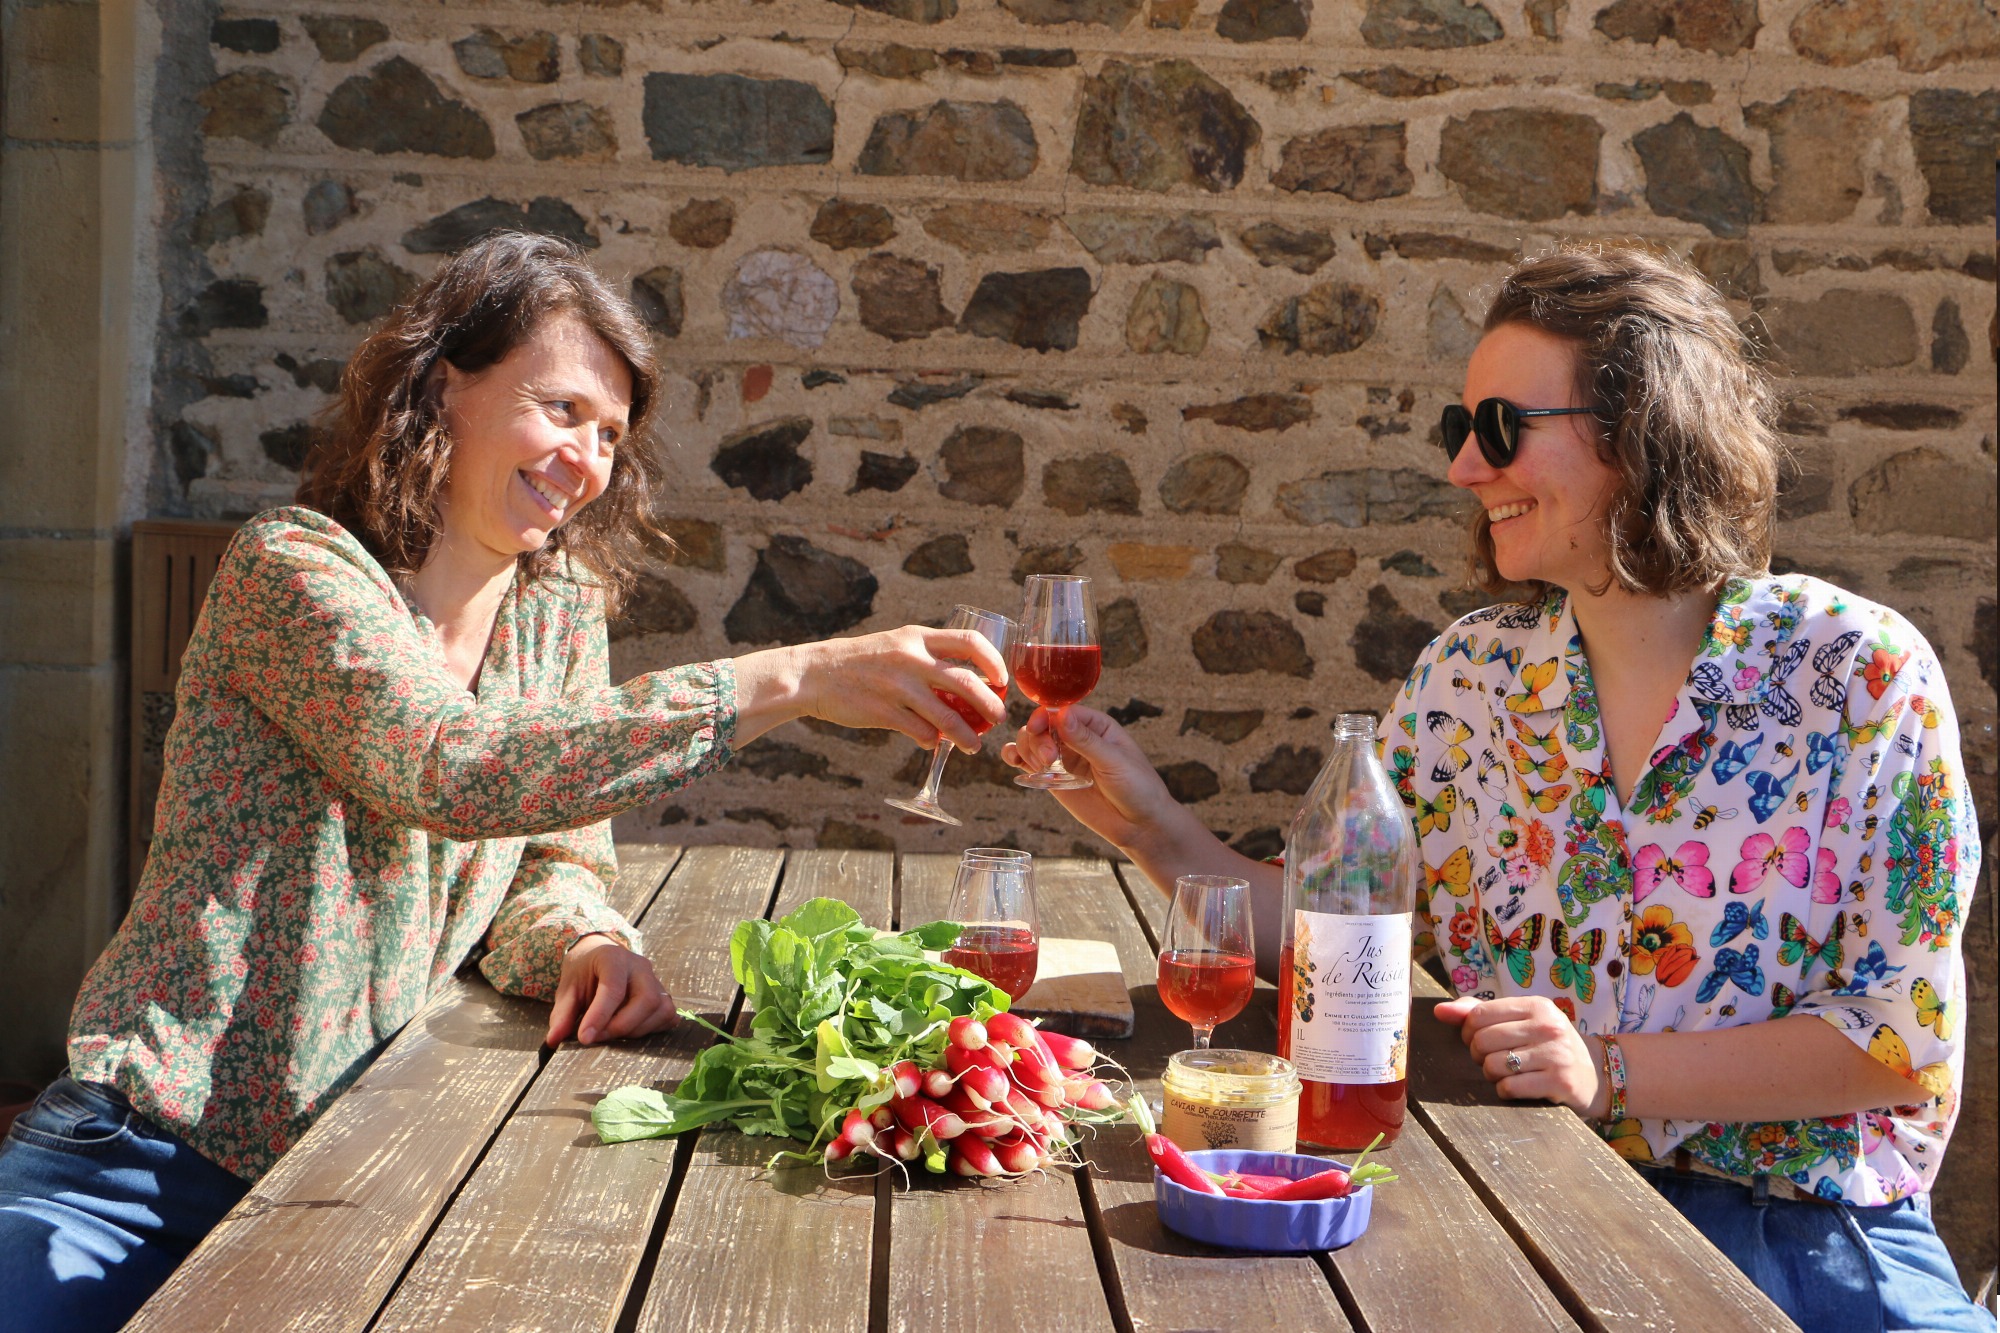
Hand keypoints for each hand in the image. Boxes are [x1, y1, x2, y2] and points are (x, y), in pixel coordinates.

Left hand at [546, 934, 678, 1046]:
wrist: (599, 956)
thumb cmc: (583, 972)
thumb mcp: (567, 989)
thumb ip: (562, 1014)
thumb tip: (554, 1040)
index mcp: (613, 958)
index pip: (613, 988)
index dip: (600, 1016)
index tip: (585, 1038)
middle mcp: (640, 966)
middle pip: (646, 999)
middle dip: (621, 1025)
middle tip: (598, 1037)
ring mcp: (656, 980)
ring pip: (661, 1010)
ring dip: (636, 1030)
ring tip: (611, 1033)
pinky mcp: (664, 995)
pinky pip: (668, 1016)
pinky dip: (651, 1029)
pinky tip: (630, 1030)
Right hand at [735, 625, 1006, 751]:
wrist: (813, 674)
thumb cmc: (861, 661)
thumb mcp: (895, 645)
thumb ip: (927, 656)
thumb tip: (964, 682)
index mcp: (917, 637)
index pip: (969, 642)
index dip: (993, 661)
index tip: (1002, 679)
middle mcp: (910, 659)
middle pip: (967, 683)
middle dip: (990, 705)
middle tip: (998, 718)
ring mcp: (897, 687)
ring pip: (947, 717)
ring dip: (966, 735)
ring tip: (974, 746)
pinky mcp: (883, 712)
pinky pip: (919, 732)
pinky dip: (930, 741)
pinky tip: (932, 744)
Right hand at [999, 706, 1180, 853]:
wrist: (1139, 825)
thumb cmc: (1138, 788)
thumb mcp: (1115, 762)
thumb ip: (1086, 740)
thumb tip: (1062, 715)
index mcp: (1096, 726)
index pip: (1062, 711)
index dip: (1045, 717)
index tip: (1038, 729)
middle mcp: (1076, 738)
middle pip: (1042, 725)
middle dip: (1037, 739)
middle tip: (1047, 761)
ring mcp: (1063, 758)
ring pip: (1031, 741)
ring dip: (1027, 749)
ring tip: (1042, 767)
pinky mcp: (1054, 779)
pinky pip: (1027, 763)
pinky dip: (1016, 758)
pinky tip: (1015, 762)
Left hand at [1434, 995, 1607, 1116]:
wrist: (1595, 1074)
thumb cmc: (1547, 1045)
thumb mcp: (1521, 1021)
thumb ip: (1479, 1013)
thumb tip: (1439, 1011)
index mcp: (1536, 1005)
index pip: (1479, 1014)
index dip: (1467, 1031)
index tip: (1477, 1041)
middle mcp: (1548, 1026)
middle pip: (1483, 1041)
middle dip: (1479, 1055)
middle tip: (1491, 1060)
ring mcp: (1556, 1054)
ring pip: (1493, 1066)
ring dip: (1492, 1075)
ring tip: (1507, 1073)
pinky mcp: (1560, 1082)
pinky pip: (1510, 1087)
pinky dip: (1505, 1091)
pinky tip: (1518, 1087)